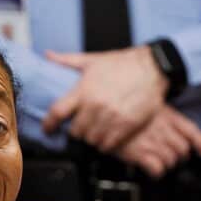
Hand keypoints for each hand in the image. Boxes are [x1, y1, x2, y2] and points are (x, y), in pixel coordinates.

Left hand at [42, 46, 167, 149]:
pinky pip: (109, 144)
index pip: (57, 112)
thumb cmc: (123, 64)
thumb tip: (48, 55)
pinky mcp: (127, 126)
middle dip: (76, 131)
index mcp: (84, 90)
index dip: (49, 124)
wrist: (152, 68)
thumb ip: (67, 60)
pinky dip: (106, 143)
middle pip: (75, 131)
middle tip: (81, 126)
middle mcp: (96, 105)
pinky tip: (107, 136)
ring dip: (92, 138)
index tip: (48, 128)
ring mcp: (112, 117)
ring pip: (92, 140)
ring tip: (96, 131)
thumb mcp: (92, 60)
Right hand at [113, 106, 200, 178]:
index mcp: (166, 115)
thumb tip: (175, 130)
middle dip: (179, 157)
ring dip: (167, 165)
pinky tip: (151, 170)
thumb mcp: (147, 106)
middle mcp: (162, 128)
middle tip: (170, 158)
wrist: (102, 114)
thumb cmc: (123, 112)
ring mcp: (151, 141)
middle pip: (182, 150)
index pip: (190, 131)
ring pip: (172, 160)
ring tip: (158, 162)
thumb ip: (162, 117)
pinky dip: (157, 173)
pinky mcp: (140, 153)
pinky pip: (158, 169)